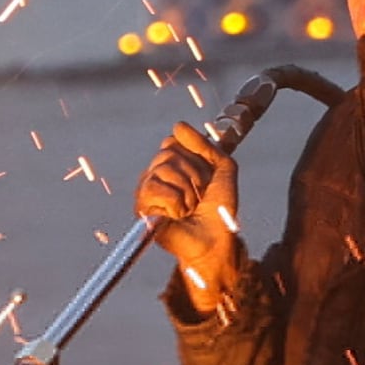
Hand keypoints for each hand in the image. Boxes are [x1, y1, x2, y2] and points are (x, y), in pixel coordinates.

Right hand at [135, 120, 247, 307]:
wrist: (216, 239)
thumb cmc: (219, 210)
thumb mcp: (222, 167)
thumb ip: (204, 144)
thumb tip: (177, 126)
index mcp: (174, 164)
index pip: (173, 141)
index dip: (195, 158)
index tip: (206, 179)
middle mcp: (157, 174)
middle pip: (168, 153)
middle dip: (193, 174)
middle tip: (198, 196)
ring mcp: (147, 189)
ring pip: (163, 168)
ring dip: (186, 190)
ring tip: (189, 207)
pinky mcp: (141, 206)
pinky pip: (154, 186)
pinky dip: (174, 202)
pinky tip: (177, 214)